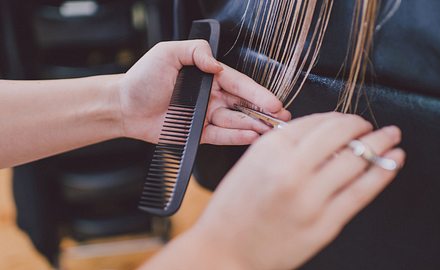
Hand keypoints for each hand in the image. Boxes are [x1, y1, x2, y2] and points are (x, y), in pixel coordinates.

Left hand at [117, 40, 289, 144]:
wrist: (123, 105)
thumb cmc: (142, 78)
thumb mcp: (168, 53)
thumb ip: (196, 52)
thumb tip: (217, 65)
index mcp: (207, 76)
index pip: (239, 84)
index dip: (258, 93)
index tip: (274, 102)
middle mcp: (210, 96)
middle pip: (243, 104)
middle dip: (264, 112)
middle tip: (282, 119)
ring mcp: (205, 116)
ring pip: (236, 121)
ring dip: (254, 126)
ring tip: (270, 131)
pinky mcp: (197, 134)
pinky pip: (221, 136)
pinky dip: (236, 137)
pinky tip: (250, 137)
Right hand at [187, 113, 404, 268]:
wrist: (224, 250)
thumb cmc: (235, 208)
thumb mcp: (252, 163)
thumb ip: (287, 146)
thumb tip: (328, 136)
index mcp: (270, 149)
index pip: (317, 122)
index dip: (340, 117)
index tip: (349, 120)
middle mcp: (291, 169)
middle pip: (340, 135)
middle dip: (362, 125)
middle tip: (373, 125)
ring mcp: (310, 198)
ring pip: (356, 161)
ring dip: (380, 144)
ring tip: (391, 137)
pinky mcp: (324, 224)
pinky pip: (361, 192)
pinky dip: (382, 173)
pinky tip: (393, 161)